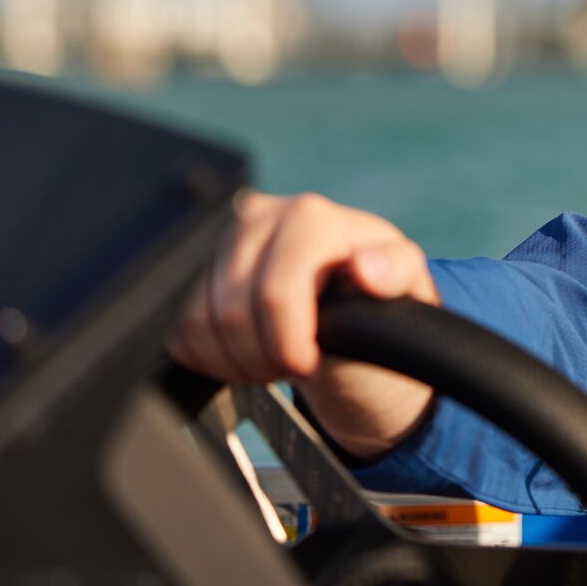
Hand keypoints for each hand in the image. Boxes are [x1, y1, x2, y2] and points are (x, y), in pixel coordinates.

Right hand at [167, 190, 440, 459]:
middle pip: (232, 313)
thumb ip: (395, 272)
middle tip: (294, 368)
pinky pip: (181, 327)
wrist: (345, 284)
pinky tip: (248, 353)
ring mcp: (222, 239)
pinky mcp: (196, 265)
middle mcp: (259, 217)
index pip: (274, 296)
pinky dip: (211, 356)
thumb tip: (367, 268)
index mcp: (309, 217)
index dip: (287, 344)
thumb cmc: (379, 284)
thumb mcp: (405, 279)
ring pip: (199, 322)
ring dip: (236, 361)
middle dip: (263, 358)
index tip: (310, 365)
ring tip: (274, 361)